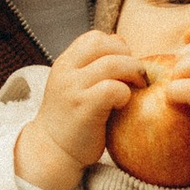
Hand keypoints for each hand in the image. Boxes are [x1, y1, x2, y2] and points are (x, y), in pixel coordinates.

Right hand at [16, 30, 151, 189]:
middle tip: (137, 78)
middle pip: (105, 45)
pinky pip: (113, 89)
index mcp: (65, 63)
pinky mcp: (84, 109)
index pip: (95, 37)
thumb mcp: (75, 85)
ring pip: (113, 64)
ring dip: (134, 74)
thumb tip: (121, 42)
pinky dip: (125, 94)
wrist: (51, 151)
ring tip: (138, 89)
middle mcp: (66, 72)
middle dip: (128, 58)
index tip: (124, 67)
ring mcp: (73, 89)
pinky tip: (123, 104)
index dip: (116, 47)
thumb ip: (94, 65)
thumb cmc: (71, 119)